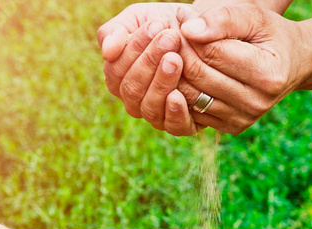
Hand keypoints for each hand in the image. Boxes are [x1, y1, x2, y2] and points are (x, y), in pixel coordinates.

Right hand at [97, 3, 208, 132]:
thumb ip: (117, 30)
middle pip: (131, 89)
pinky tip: (178, 95)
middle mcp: (135, 100)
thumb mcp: (141, 18)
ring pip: (149, 107)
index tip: (157, 25)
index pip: (116, 69)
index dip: (135, 48)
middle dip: (150, 61)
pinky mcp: (181, 125)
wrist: (204, 37)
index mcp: (119, 77)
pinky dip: (174, 113)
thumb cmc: (168, 25)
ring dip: (161, 82)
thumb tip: (107, 52)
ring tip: (176, 59)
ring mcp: (156, 114)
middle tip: (170, 38)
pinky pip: (173, 127)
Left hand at [100, 4, 311, 134]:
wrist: (293, 66)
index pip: (212, 53)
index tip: (179, 18)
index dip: (189, 33)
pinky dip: (183, 92)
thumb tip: (186, 28)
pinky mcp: (233, 127)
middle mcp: (257, 102)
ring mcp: (244, 119)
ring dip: (175, 73)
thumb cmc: (271, 36)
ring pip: (191, 95)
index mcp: (266, 73)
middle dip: (178, 52)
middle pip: (198, 76)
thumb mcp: (254, 18)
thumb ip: (222, 19)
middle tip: (168, 35)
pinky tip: (182, 73)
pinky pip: (195, 110)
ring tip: (173, 52)